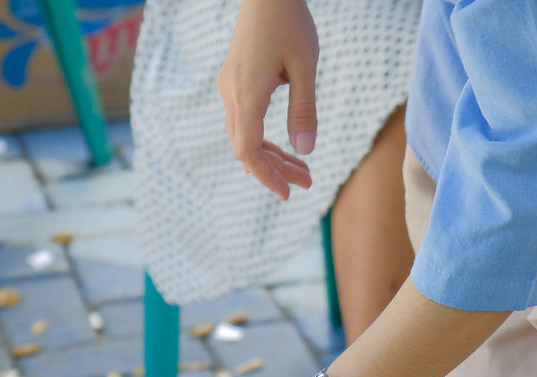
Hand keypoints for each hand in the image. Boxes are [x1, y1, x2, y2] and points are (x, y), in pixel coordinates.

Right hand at [218, 0, 318, 198]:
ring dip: (271, 156)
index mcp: (247, 94)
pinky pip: (242, 122)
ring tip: (302, 168)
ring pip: (244, 136)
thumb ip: (304, 110)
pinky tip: (280, 148)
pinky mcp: (233, 82)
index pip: (248, 151)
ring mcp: (229, 89)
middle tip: (307, 182)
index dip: (266, 176)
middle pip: (246, 148)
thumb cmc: (289, 23)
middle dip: (275, 170)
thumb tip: (306, 151)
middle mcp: (231, 95)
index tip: (287, 192)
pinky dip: (262, 139)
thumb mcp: (305, 67)